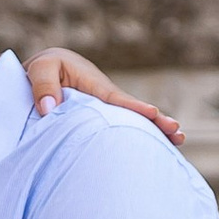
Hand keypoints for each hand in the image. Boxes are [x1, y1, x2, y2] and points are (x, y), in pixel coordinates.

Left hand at [24, 48, 183, 144]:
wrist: (44, 73)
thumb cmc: (43, 69)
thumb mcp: (40, 69)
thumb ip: (43, 86)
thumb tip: (50, 109)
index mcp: (92, 83)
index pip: (115, 98)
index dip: (134, 107)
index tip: (153, 113)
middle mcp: (105, 96)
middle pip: (132, 111)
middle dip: (156, 120)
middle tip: (177, 131)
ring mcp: (106, 109)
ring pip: (131, 121)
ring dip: (154, 130)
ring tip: (177, 140)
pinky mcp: (103, 119)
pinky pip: (121, 127)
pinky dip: (138, 135)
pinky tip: (153, 150)